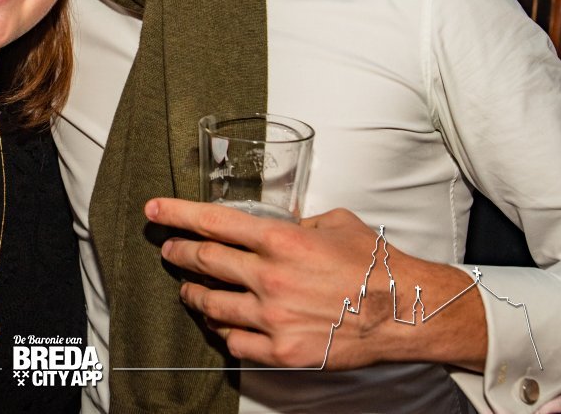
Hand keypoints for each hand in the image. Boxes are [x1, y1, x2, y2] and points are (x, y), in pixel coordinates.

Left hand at [144, 200, 486, 370]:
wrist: (407, 312)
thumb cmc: (376, 265)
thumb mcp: (335, 223)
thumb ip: (298, 222)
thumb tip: (277, 223)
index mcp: (281, 241)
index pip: (214, 223)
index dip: (177, 214)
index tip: (153, 211)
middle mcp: (270, 278)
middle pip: (204, 262)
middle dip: (178, 253)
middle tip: (168, 249)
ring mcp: (273, 317)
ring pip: (212, 304)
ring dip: (194, 293)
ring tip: (188, 287)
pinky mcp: (282, 350)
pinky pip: (234, 340)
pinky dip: (222, 329)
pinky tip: (220, 321)